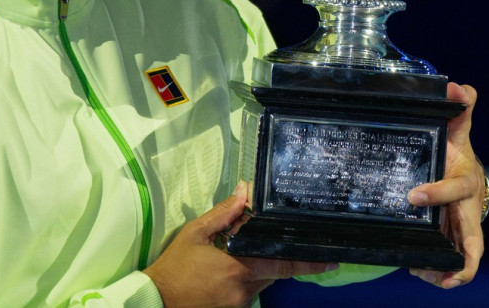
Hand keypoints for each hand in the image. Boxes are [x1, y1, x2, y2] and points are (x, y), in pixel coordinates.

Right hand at [143, 181, 337, 306]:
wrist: (156, 301)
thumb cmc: (175, 266)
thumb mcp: (195, 233)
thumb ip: (224, 214)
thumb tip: (245, 192)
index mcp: (239, 268)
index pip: (282, 263)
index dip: (309, 263)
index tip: (331, 260)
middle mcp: (245, 290)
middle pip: (273, 270)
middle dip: (272, 255)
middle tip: (257, 242)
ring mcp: (240, 304)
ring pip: (261, 281)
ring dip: (255, 266)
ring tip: (228, 256)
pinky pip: (248, 291)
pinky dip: (244, 278)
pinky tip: (224, 271)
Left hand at [407, 82, 485, 288]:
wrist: (465, 171)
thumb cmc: (457, 151)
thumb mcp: (458, 129)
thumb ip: (459, 108)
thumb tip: (456, 86)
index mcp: (467, 181)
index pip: (457, 189)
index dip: (439, 193)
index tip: (413, 195)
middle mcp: (467, 208)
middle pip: (473, 239)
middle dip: (462, 259)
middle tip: (440, 273)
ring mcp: (461, 226)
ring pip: (461, 256)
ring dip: (445, 270)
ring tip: (423, 274)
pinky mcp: (452, 237)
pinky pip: (450, 258)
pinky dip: (437, 270)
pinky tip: (420, 271)